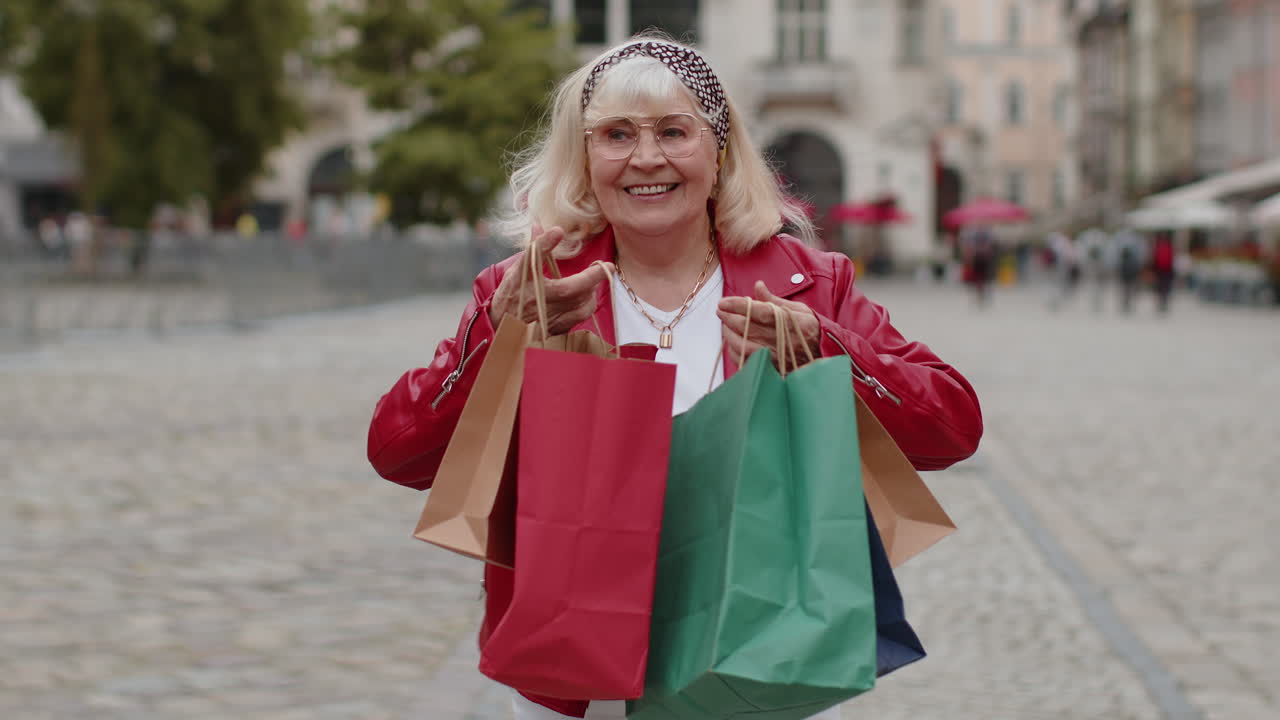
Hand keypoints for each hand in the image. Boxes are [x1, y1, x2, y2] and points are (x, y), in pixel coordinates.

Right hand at [488, 225, 613, 333]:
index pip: (536, 261)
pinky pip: (578, 318)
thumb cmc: (511, 294)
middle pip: (569, 289)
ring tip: (594, 283)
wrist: (502, 326)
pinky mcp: (554, 329)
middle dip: (591, 277)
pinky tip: (587, 298)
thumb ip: (534, 250)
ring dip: (591, 292)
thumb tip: (542, 227)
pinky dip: (586, 307)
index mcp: (524, 281)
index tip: (558, 232)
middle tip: (606, 267)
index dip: (547, 247)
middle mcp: (536, 299)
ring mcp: (546, 317)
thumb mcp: (518, 270)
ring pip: (578, 306)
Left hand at [717, 281, 820, 367]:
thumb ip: (775, 300)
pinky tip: (732, 342)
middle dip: (729, 318)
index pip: (760, 311)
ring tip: (725, 325)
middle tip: (720, 310)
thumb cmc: (809, 329)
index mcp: (792, 320)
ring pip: (743, 346)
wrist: (823, 356)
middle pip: (748, 328)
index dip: (739, 306)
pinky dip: (735, 351)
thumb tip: (757, 286)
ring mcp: (777, 356)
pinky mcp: (772, 369)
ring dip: (729, 334)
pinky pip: (746, 361)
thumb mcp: (798, 309)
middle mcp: (784, 339)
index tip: (723, 302)